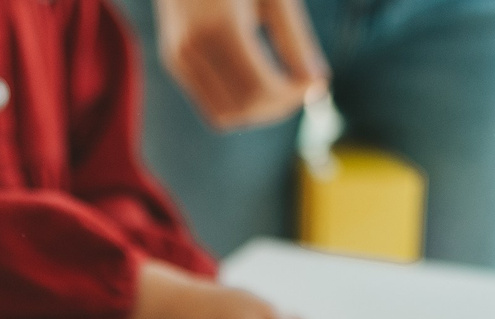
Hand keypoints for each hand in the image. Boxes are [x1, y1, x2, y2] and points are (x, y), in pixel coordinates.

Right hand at [154, 0, 327, 129]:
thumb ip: (295, 38)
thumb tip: (319, 83)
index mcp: (221, 27)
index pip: (260, 88)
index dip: (293, 95)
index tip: (317, 83)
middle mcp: (192, 48)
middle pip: (244, 108)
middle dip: (280, 107)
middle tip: (305, 86)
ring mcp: (178, 57)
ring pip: (225, 115)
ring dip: (260, 111)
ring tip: (284, 87)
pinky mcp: (174, 60)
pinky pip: (210, 102)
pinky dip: (240, 103)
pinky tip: (261, 82)